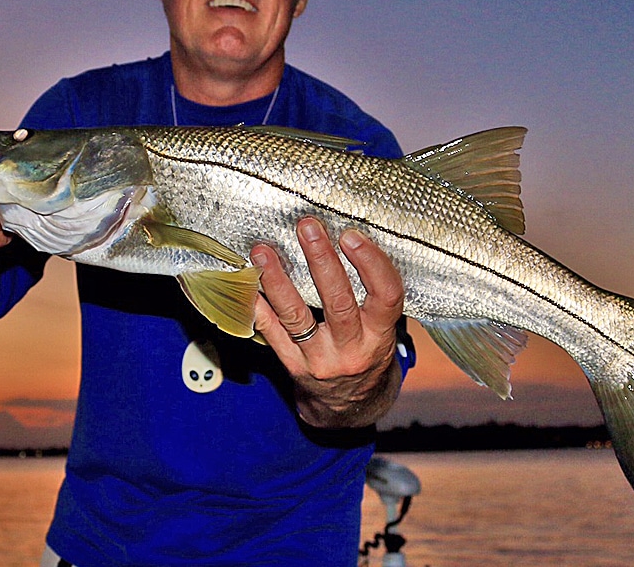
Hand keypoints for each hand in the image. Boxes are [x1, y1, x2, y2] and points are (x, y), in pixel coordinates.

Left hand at [250, 218, 404, 427]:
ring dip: (278, 281)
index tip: (351, 235)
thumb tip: (350, 237)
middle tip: (307, 227)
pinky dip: (259, 308)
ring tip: (263, 251)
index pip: (385, 296)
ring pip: (297, 318)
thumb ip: (372, 293)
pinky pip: (273, 335)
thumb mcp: (382, 328)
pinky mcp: (294, 367)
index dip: (371, 263)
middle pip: (338, 302)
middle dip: (321, 261)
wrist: (350, 405)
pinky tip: (248, 285)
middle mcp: (353, 349)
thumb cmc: (367, 351)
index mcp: (381, 334)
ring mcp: (321, 361)